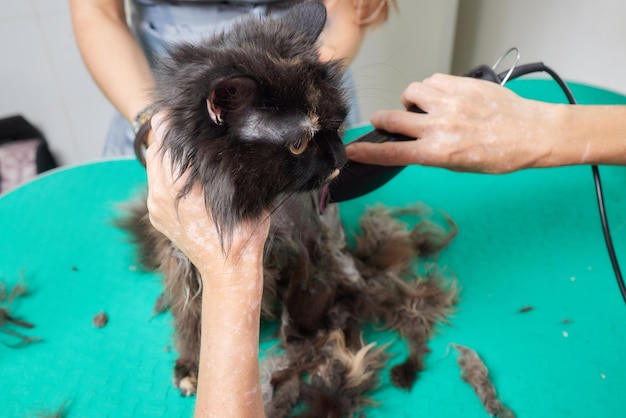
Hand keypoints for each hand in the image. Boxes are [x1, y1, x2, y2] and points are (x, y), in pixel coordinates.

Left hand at [145, 113, 269, 278]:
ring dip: (167, 154)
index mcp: (179, 184)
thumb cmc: (243, 231)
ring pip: (153, 166)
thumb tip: (229, 137)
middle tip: (188, 123)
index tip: (184, 110)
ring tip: (187, 145)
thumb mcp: (240, 191)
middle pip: (155, 148)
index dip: (171, 118)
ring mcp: (154, 206)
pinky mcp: (155, 215)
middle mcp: (160, 193)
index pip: (164, 136)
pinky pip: (155, 184)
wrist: (229, 270)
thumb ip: (228, 163)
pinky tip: (185, 172)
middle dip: (169, 134)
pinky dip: (166, 173)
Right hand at [347, 73, 561, 173]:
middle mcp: (440, 127)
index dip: (367, 152)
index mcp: (439, 153)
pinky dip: (430, 89)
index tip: (352, 150)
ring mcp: (449, 103)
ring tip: (422, 107)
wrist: (530, 133)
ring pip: (410, 93)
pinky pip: (430, 81)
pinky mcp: (460, 84)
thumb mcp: (459, 165)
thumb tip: (409, 142)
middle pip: (392, 118)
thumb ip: (431, 153)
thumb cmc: (498, 156)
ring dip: (410, 101)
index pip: (392, 153)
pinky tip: (441, 97)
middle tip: (385, 121)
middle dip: (382, 120)